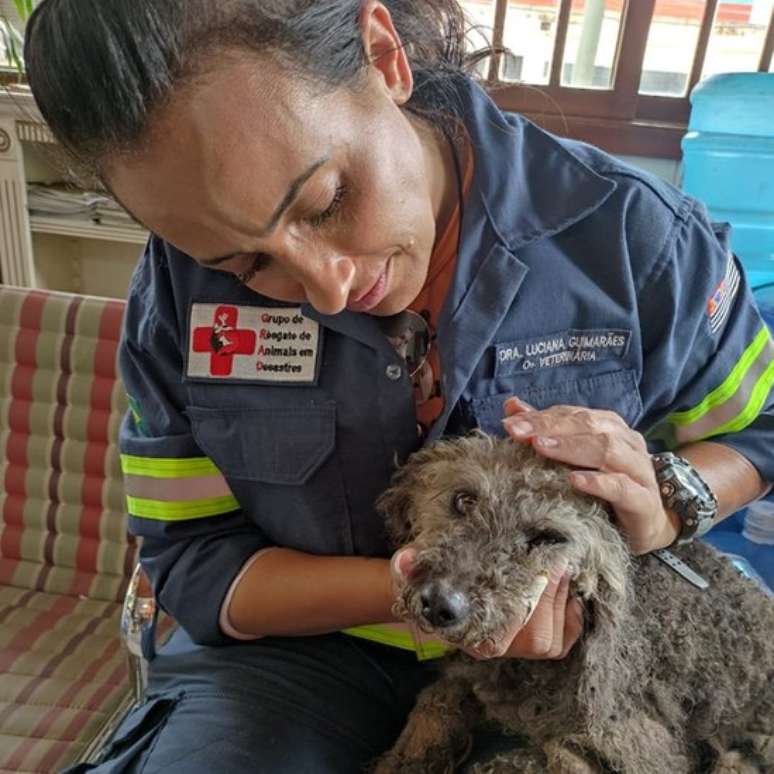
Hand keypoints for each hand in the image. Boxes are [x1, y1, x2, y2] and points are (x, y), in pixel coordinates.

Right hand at [391, 549, 582, 659]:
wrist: (436, 597)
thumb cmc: (429, 581)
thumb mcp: (413, 571)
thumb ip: (408, 566)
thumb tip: (405, 560)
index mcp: (467, 633)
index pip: (505, 632)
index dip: (527, 599)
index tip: (537, 562)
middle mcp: (491, 648)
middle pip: (536, 637)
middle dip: (550, 596)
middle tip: (556, 559)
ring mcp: (514, 650)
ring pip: (551, 642)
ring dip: (562, 603)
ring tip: (561, 568)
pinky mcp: (532, 643)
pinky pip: (561, 644)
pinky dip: (572, 620)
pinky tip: (570, 592)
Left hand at [502, 397, 680, 553]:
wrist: (647, 526)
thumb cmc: (605, 488)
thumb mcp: (573, 458)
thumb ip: (546, 430)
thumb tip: (513, 405)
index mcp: (610, 427)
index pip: (572, 415)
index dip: (541, 417)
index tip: (509, 423)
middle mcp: (627, 442)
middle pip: (588, 426)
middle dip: (549, 427)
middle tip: (518, 432)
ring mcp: (639, 470)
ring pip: (607, 450)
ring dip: (571, 447)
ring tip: (540, 447)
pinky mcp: (644, 501)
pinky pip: (622, 487)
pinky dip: (598, 482)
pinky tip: (574, 480)